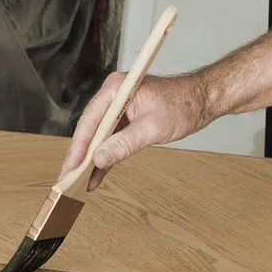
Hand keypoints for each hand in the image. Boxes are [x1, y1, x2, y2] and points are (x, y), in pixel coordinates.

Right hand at [60, 73, 212, 190]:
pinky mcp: (125, 120)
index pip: (89, 121)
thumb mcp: (152, 128)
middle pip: (89, 129)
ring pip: (98, 137)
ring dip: (91, 160)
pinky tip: (97, 176)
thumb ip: (124, 144)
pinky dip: (105, 158)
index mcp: (116, 89)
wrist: (204, 100)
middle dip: (79, 156)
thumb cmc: (183, 105)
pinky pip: (110, 140)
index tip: (69, 168)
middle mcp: (113, 96)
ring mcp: (118, 108)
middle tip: (67, 179)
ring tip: (79, 182)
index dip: (78, 147)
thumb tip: (99, 159)